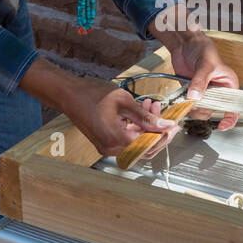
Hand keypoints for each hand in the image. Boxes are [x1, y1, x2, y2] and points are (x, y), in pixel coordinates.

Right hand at [64, 77, 180, 157]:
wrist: (69, 95)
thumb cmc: (91, 94)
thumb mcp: (124, 100)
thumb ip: (146, 116)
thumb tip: (164, 125)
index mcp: (115, 138)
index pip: (148, 145)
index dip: (164, 135)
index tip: (173, 125)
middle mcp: (111, 148)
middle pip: (144, 148)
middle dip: (156, 131)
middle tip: (165, 116)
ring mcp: (107, 147)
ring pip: (136, 143)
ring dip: (147, 127)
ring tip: (150, 106)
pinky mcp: (106, 143)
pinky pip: (127, 140)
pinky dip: (136, 128)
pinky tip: (140, 111)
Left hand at [161, 31, 239, 130]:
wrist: (185, 43)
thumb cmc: (203, 48)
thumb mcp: (205, 64)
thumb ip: (200, 81)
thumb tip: (195, 97)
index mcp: (229, 85)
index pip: (233, 107)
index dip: (229, 118)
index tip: (222, 126)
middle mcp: (218, 91)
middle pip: (214, 110)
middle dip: (203, 109)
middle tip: (194, 101)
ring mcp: (205, 93)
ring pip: (201, 110)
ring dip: (193, 107)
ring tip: (187, 97)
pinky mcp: (192, 92)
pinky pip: (190, 105)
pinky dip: (185, 104)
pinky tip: (181, 97)